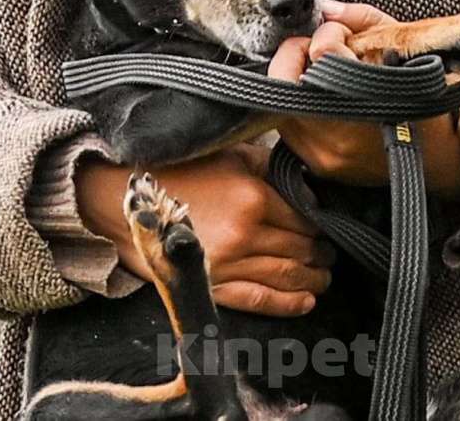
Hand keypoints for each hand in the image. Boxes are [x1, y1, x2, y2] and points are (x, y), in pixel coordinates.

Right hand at [74, 144, 335, 316]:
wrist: (128, 198)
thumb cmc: (181, 170)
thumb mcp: (231, 154)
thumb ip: (271, 167)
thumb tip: (308, 184)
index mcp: (254, 198)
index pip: (307, 220)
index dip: (324, 227)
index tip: (330, 228)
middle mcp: (246, 234)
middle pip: (303, 250)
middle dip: (323, 254)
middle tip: (331, 254)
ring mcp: (229, 264)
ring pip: (288, 277)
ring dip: (314, 280)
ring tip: (324, 276)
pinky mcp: (212, 284)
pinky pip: (259, 300)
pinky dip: (288, 304)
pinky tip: (306, 301)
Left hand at [268, 0, 459, 199]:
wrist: (446, 156)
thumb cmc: (431, 98)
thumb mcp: (406, 45)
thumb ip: (363, 20)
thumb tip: (326, 8)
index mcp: (367, 97)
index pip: (322, 53)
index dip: (328, 34)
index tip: (341, 34)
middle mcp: (338, 131)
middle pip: (285, 81)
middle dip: (296, 56)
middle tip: (316, 49)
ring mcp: (324, 153)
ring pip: (282, 103)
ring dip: (295, 81)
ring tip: (323, 73)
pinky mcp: (318, 165)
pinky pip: (290, 126)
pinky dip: (300, 105)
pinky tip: (323, 97)